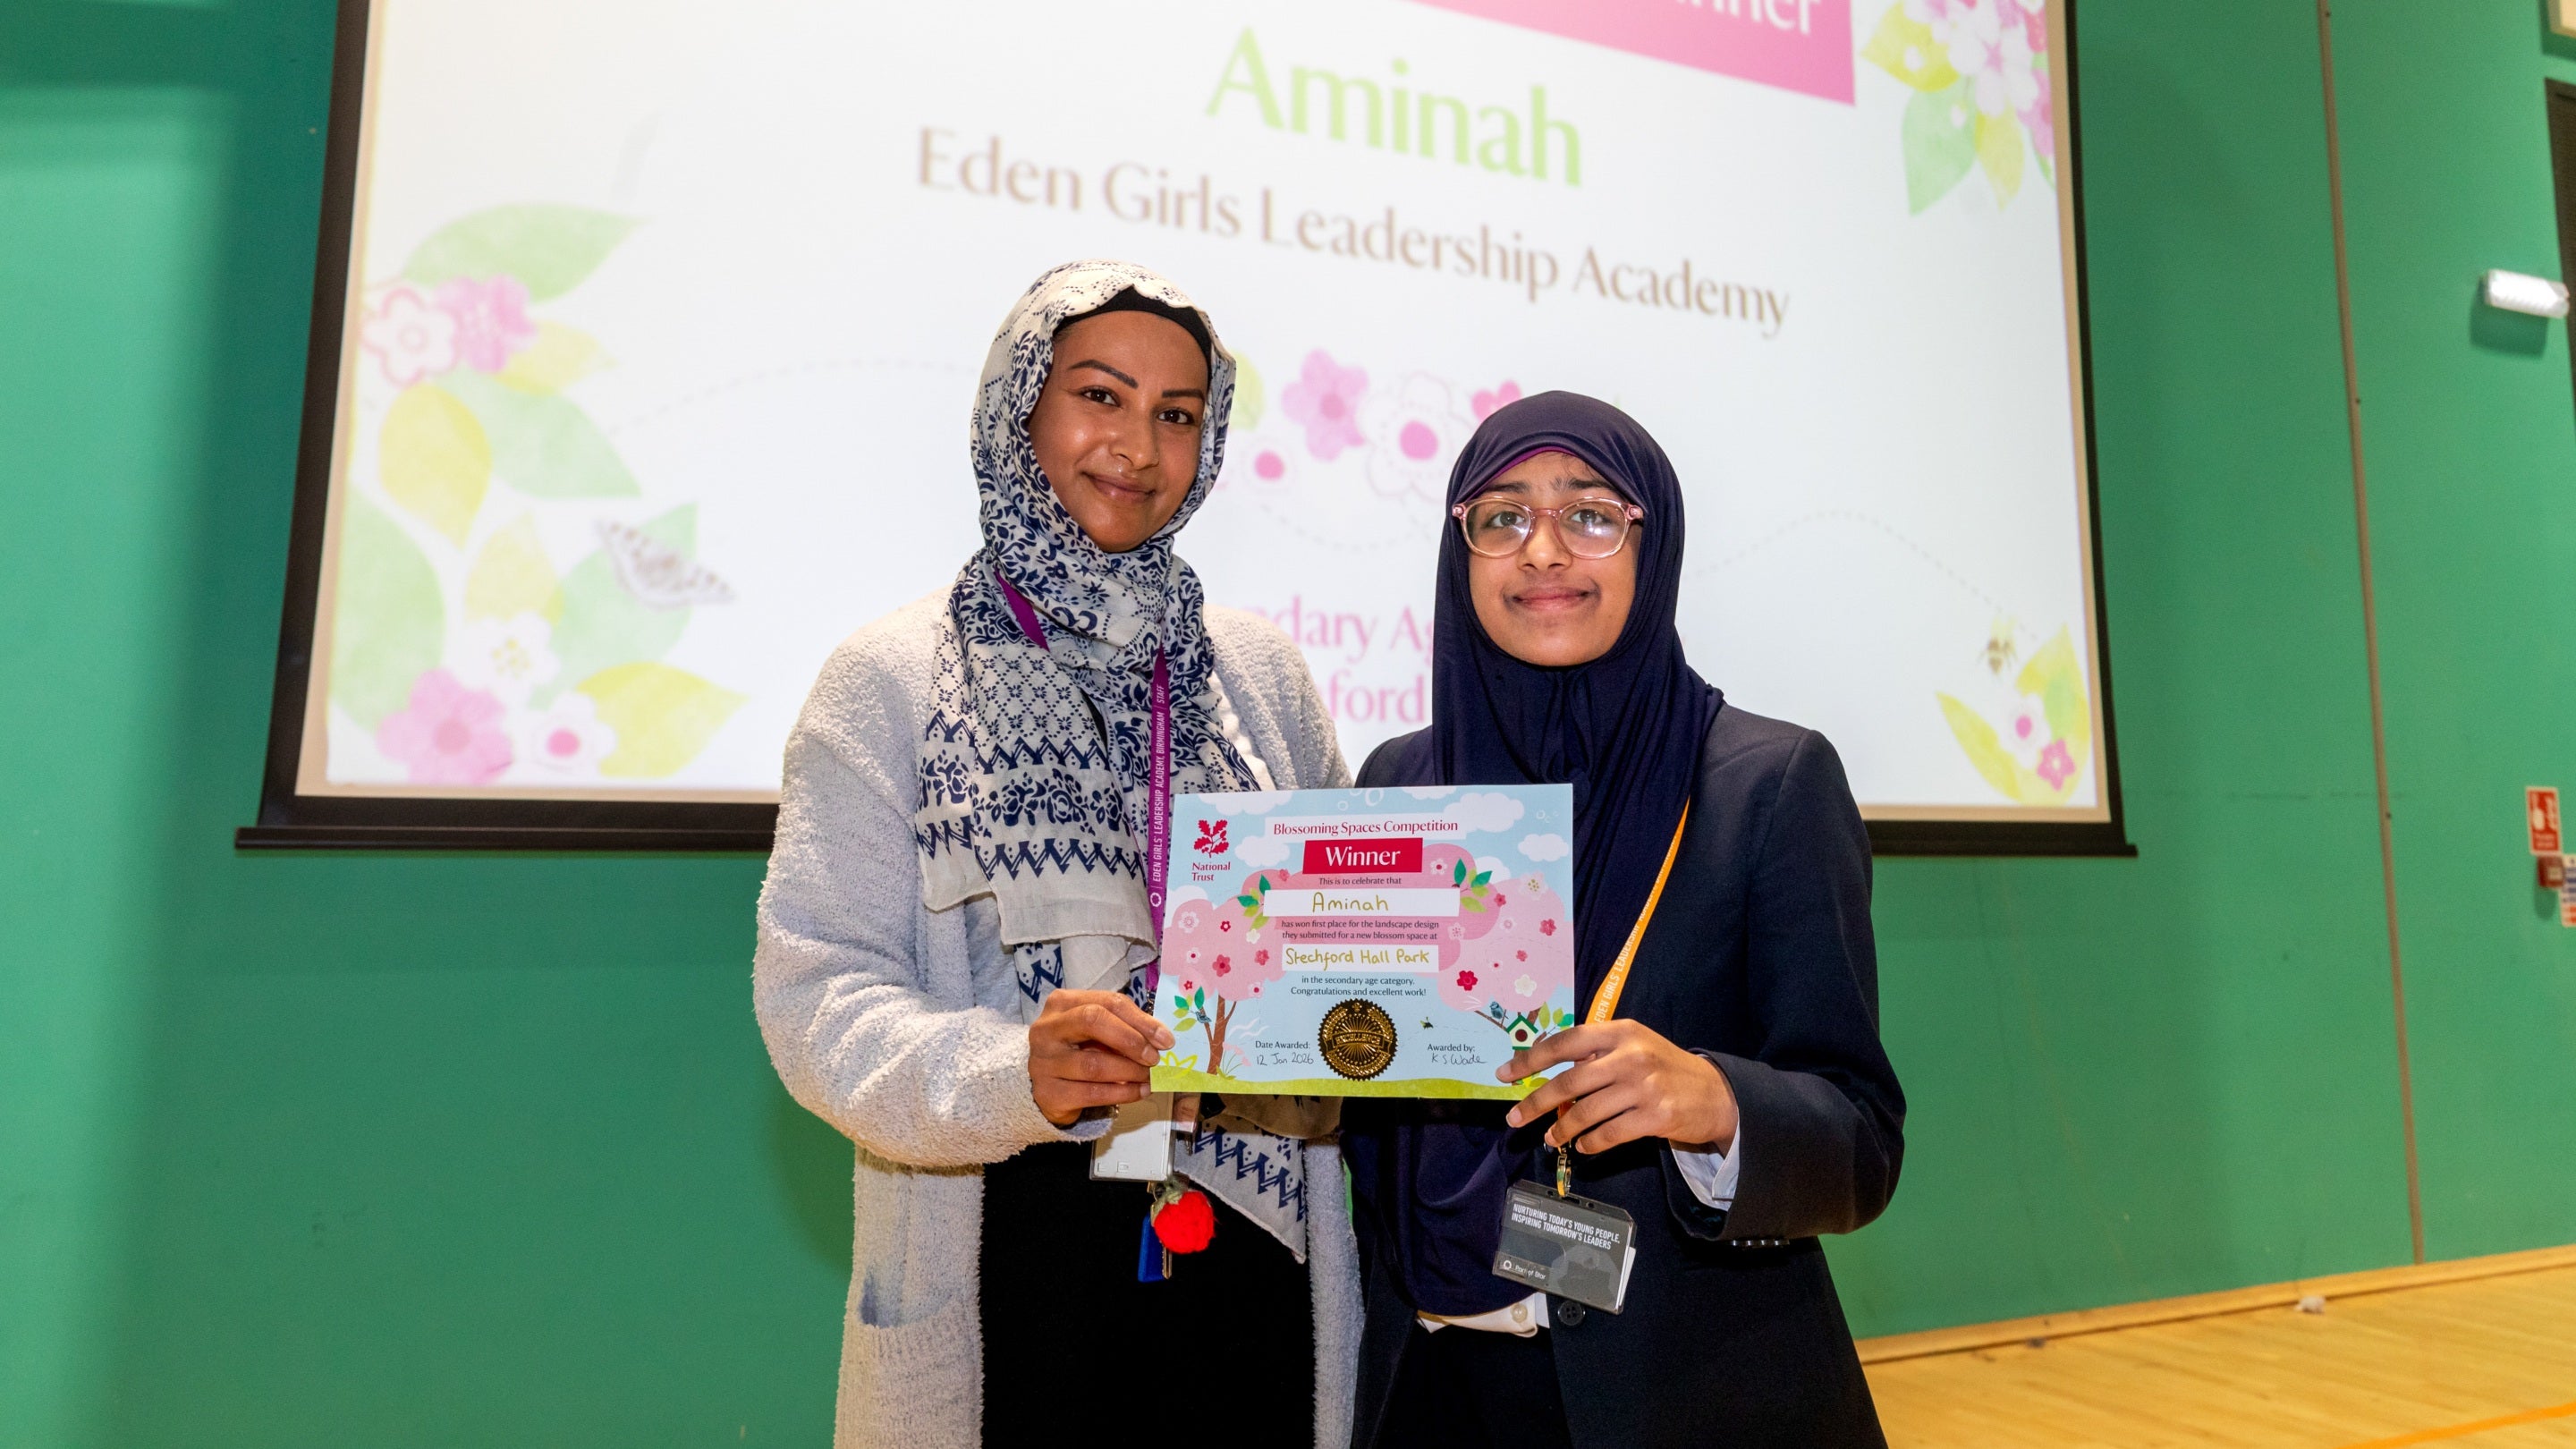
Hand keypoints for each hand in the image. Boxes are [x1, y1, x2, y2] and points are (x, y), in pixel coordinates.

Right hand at [1028, 990, 1174, 1126]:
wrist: (1046, 1085)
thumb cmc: (1077, 1048)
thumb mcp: (1095, 1029)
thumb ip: (1122, 1026)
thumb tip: (1160, 1037)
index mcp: (1062, 1003)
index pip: (1107, 1002)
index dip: (1140, 1020)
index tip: (1165, 1039)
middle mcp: (1047, 1029)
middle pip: (1092, 1021)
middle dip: (1131, 1040)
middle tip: (1154, 1058)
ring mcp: (1044, 1062)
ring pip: (1094, 1064)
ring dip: (1130, 1071)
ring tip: (1149, 1077)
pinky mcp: (1049, 1093)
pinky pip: (1093, 1094)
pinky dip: (1123, 1093)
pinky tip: (1139, 1092)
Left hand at [1499, 1021, 1737, 1155]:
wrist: (1715, 1093)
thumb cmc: (1664, 1068)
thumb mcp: (1634, 1047)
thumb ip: (1597, 1055)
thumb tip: (1549, 1074)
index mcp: (1620, 1032)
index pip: (1566, 1041)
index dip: (1531, 1058)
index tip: (1505, 1074)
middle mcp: (1631, 1056)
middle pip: (1570, 1081)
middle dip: (1537, 1102)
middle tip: (1515, 1118)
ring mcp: (1644, 1087)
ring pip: (1586, 1112)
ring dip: (1562, 1130)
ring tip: (1550, 1139)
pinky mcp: (1655, 1117)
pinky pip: (1609, 1134)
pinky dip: (1590, 1143)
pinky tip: (1583, 1147)